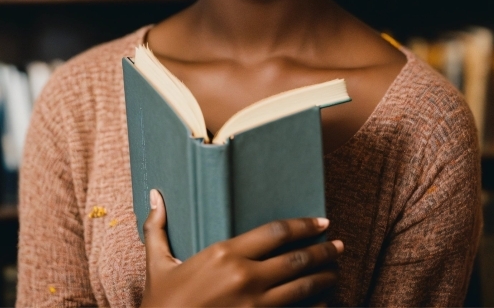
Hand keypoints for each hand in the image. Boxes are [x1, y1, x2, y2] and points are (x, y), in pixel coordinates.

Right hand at [140, 189, 342, 306]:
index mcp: (224, 254)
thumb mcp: (157, 266)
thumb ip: (158, 229)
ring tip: (334, 272)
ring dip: (323, 279)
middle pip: (295, 259)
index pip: (274, 232)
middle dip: (321, 251)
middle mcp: (245, 278)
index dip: (302, 225)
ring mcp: (255, 307)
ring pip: (300, 289)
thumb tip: (155, 195)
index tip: (321, 221)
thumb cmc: (161, 305)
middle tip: (338, 246)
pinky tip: (324, 304)